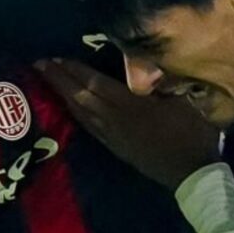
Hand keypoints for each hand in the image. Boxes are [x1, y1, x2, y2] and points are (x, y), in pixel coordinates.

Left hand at [36, 59, 219, 191]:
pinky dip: (76, 113)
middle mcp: (115, 120)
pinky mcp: (116, 148)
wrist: (193, 174)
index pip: (95, 83)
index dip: (74, 70)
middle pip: (81, 97)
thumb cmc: (192, 133)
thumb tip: (141, 63)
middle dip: (59, 80)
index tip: (55, 58)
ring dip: (63, 95)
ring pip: (81, 113)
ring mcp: (113, 136)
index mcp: (131, 105)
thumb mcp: (182, 100)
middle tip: (40, 65)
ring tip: (50, 81)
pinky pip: (89, 127)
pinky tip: (71, 107)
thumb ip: (159, 80)